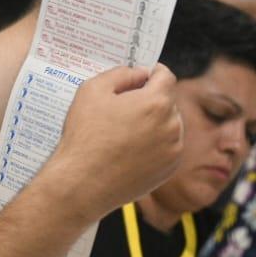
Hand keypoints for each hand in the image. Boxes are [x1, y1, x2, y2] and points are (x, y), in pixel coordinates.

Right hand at [43, 64, 182, 222]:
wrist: (82, 183)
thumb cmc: (84, 137)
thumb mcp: (92, 90)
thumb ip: (121, 73)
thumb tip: (139, 74)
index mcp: (156, 102)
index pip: (165, 76)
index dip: (150, 73)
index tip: (139, 78)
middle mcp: (171, 125)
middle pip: (167, 101)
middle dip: (148, 100)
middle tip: (121, 110)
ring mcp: (173, 149)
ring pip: (168, 124)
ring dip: (153, 123)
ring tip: (122, 133)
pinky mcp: (169, 169)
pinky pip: (167, 147)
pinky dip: (153, 144)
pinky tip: (129, 150)